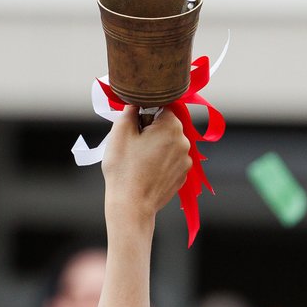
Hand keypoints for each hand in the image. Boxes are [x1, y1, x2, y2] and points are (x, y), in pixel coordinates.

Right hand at [99, 106, 191, 222]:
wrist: (132, 205)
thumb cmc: (124, 168)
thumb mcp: (120, 131)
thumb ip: (130, 110)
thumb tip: (136, 102)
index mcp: (172, 126)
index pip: (161, 107)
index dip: (145, 113)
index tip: (135, 126)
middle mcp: (185, 141)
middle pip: (167, 125)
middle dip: (152, 130)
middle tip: (134, 144)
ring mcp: (186, 160)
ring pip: (170, 143)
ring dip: (158, 146)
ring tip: (140, 160)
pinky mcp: (183, 175)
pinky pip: (172, 160)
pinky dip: (162, 161)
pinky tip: (147, 171)